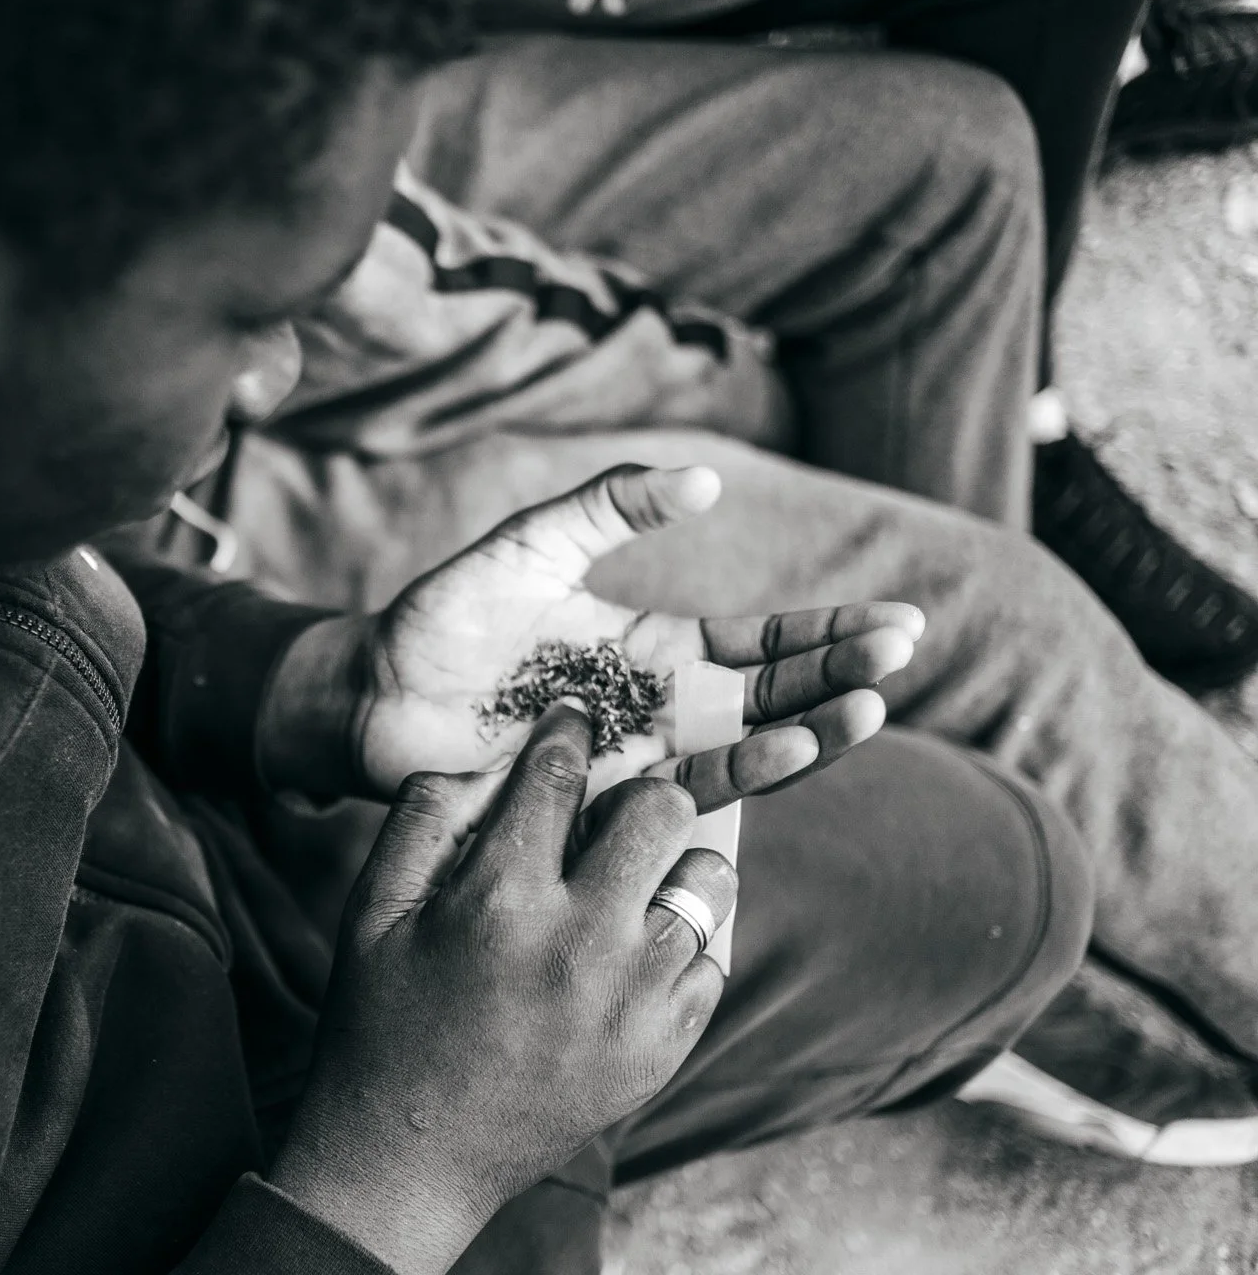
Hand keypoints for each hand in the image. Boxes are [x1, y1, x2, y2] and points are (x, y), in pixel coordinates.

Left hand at [261, 464, 921, 808]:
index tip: (897, 624)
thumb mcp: (531, 545)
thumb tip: (708, 479)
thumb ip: (609, 509)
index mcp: (651, 650)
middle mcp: (656, 709)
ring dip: (808, 730)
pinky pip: (682, 787)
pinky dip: (740, 770)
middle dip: (838, 675)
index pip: (758, 642)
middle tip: (904, 654)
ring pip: (742, 748)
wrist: (372, 692)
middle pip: (770, 694)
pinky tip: (790, 749)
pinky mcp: (599, 794)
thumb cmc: (444, 617)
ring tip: (868, 708)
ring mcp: (633, 755)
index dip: (825, 634)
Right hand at [267, 704, 734, 1274]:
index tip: (576, 718)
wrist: (411, 1160)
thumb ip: (420, 820)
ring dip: (672, 866)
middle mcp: (580, 941)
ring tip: (632, 880)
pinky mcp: (664, 1048)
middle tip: (612, 806)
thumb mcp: (371, 911)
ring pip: (707, 882)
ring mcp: (633, 1000)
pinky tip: (636, 944)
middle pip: (663, 810)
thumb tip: (478, 758)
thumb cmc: (381, 1022)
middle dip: (638, 791)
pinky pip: (712, 959)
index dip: (570, 732)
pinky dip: (683, 939)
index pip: (561, 774)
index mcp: (501, 897)